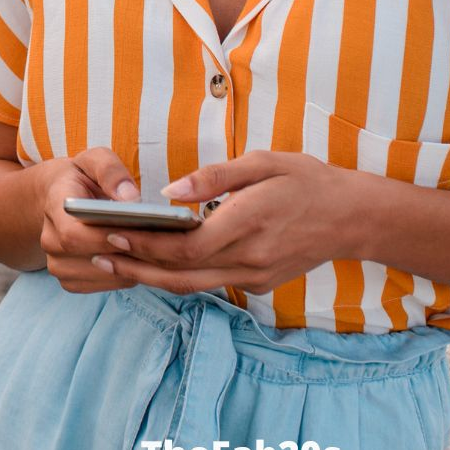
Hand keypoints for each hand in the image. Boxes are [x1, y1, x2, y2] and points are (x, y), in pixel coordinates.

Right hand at [38, 147, 147, 294]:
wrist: (60, 196)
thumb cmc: (83, 175)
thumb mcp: (95, 160)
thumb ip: (111, 172)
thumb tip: (131, 199)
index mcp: (55, 206)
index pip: (74, 234)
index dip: (104, 238)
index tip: (136, 229)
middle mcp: (50, 240)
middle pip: (89, 259)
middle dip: (126, 252)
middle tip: (160, 242)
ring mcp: (58, 264)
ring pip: (99, 276)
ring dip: (129, 267)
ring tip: (156, 251)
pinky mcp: (70, 279)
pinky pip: (101, 286)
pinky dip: (123, 276)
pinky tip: (141, 260)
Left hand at [91, 150, 349, 295]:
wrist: (351, 217)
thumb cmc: (306, 180)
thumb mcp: (263, 162)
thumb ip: (215, 177)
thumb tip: (171, 192)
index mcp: (248, 224)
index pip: (185, 247)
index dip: (146, 243)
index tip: (112, 230)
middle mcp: (249, 259)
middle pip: (181, 275)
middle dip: (136, 265)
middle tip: (98, 252)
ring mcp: (255, 277)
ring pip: (193, 287)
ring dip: (151, 277)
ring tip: (115, 262)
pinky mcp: (259, 284)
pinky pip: (212, 284)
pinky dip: (180, 277)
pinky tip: (157, 263)